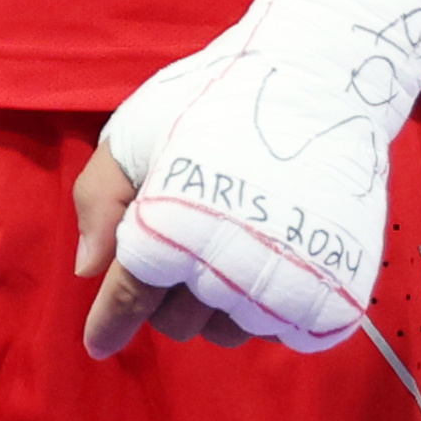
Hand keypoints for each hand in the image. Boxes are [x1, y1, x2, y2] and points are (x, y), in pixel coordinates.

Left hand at [78, 0, 420, 359]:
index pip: (131, 299)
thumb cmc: (219, 97)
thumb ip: (99, 197)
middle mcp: (228, 266)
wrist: (322, 78)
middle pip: (177, 323)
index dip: (109, 324)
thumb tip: (90, 268)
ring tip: (228, 241)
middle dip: (166, 291)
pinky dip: (264, 306)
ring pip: (228, 331)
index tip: (98, 341)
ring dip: (216, 302)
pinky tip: (265, 256)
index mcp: (173, 226)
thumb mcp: (139, 128)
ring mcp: (284, 284)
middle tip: (183, 235)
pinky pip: (280, 330)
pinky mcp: (330, 293)